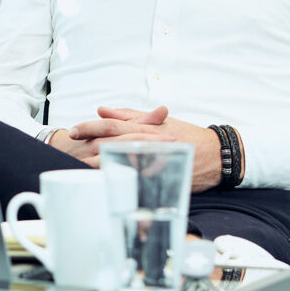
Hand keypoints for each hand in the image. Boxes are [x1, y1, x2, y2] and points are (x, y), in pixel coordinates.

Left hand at [67, 106, 223, 191]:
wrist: (218, 155)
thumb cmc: (186, 135)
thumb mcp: (158, 122)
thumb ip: (128, 116)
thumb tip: (102, 110)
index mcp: (145, 128)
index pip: (113, 126)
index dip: (92, 127)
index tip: (74, 130)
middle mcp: (149, 142)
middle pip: (114, 142)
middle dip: (90, 145)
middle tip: (71, 147)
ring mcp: (156, 161)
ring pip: (123, 162)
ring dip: (102, 164)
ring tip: (81, 164)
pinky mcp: (164, 176)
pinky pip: (139, 179)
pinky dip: (123, 178)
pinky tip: (108, 181)